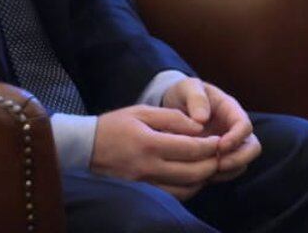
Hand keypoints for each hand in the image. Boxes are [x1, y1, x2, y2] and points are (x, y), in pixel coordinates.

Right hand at [90, 104, 220, 198]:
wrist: (86, 147)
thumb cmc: (116, 125)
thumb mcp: (143, 111)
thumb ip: (173, 118)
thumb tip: (199, 126)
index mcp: (149, 144)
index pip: (190, 149)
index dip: (210, 145)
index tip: (220, 140)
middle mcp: (148, 167)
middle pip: (192, 172)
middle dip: (212, 163)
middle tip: (221, 153)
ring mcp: (144, 182)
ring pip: (185, 188)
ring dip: (203, 178)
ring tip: (210, 164)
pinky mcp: (142, 190)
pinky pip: (172, 195)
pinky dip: (188, 188)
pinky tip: (193, 176)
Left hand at [161, 78, 260, 181]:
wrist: (173, 104)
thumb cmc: (183, 93)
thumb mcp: (187, 88)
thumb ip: (196, 98)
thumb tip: (202, 120)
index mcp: (230, 110)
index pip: (245, 126)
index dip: (237, 138)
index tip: (220, 146)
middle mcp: (234, 129)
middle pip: (252, 148)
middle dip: (239, 159)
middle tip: (218, 166)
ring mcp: (229, 145)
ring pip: (242, 163)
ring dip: (228, 171)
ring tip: (206, 173)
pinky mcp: (218, 158)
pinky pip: (227, 173)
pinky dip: (217, 177)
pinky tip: (199, 176)